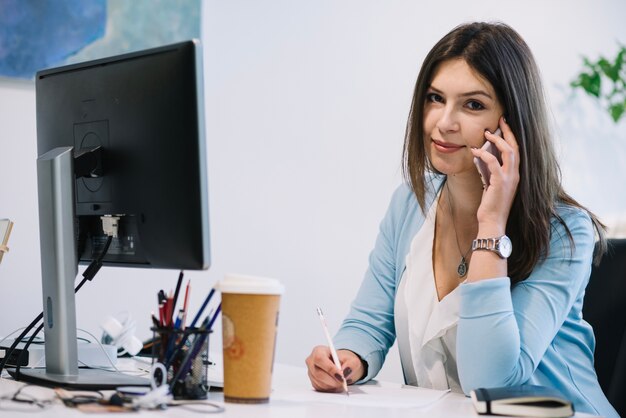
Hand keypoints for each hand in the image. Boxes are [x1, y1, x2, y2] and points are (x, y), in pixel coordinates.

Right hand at [305, 346, 364, 391]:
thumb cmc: (344, 360)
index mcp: (318, 351)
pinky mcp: (313, 382)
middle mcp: (311, 361)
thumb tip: (345, 372)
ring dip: (332, 385)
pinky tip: (336, 384)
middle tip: (343, 382)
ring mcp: (311, 372)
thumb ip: (351, 365)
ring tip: (341, 382)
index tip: (341, 376)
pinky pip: (320, 388)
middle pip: (318, 373)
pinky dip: (330, 388)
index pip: (320, 359)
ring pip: (320, 382)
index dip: (330, 369)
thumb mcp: (352, 360)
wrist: (341, 365)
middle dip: (332, 380)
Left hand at [471, 116, 519, 231]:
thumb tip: (480, 156)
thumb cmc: (490, 205)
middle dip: (508, 132)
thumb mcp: (490, 184)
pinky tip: (475, 151)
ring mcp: (509, 179)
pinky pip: (493, 163)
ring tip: (487, 133)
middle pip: (515, 147)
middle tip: (500, 120)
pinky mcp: (500, 183)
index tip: (503, 124)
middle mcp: (515, 175)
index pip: (516, 151)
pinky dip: (485, 155)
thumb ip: (489, 170)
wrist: (492, 222)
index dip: (510, 136)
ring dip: (497, 140)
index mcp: (515, 174)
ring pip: (508, 152)